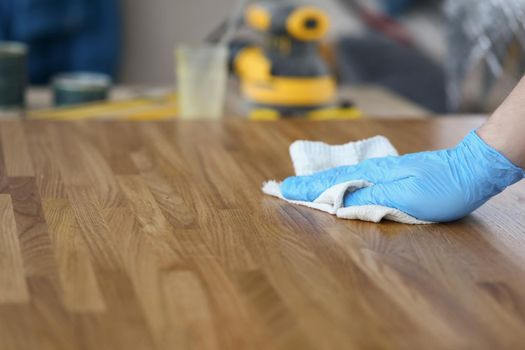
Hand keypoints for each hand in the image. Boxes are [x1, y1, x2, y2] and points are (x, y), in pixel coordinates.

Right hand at [281, 131, 524, 221]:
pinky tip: (334, 186)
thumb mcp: (406, 196)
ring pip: (340, 178)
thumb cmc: (442, 186)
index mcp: (370, 177)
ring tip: (299, 187)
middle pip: (329, 178)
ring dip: (317, 184)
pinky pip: (353, 180)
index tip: (280, 190)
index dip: (304, 190)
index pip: (329, 184)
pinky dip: (336, 184)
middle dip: (304, 185)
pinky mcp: (390, 177)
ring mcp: (380, 173)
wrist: (471, 169)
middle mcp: (371, 172)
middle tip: (279, 187)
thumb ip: (370, 198)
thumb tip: (336, 203)